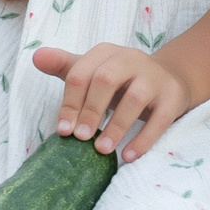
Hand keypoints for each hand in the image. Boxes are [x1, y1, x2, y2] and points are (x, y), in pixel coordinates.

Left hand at [33, 43, 192, 161]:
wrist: (168, 80)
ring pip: (135, 99)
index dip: (70, 103)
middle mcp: (131, 59)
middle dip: (90, 110)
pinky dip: (144, 139)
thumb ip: (65, 67)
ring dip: (116, 126)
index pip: (81, 73)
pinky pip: (160, 118)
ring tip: (102, 150)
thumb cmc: (120, 80)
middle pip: (106, 80)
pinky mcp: (172, 96)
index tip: (63, 130)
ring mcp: (154, 77)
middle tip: (80, 139)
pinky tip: (129, 156)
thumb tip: (36, 57)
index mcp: (106, 53)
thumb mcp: (92, 71)